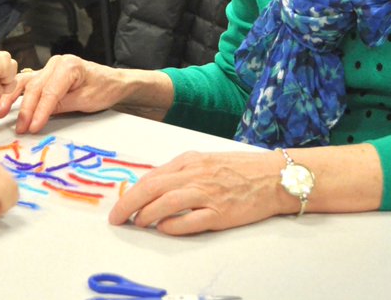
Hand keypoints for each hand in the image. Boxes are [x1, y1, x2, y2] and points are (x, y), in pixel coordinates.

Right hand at [0, 54, 125, 133]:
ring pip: (26, 83)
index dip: (40, 111)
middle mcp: (56, 63)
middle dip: (26, 110)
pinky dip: (16, 93)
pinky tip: (4, 102)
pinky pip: (28, 83)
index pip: (49, 92)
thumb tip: (39, 116)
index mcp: (69, 66)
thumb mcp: (86, 100)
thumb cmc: (104, 89)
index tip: (33, 128)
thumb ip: (62, 105)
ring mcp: (49, 67)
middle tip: (20, 129)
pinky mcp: (46, 74)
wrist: (114, 82)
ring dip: (12, 98)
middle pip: (35, 88)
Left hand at [109, 150, 288, 234]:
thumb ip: (181, 172)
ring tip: (139, 223)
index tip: (119, 204)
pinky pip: (189, 221)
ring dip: (146, 215)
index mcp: (189, 161)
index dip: (130, 192)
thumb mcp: (206, 161)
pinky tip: (164, 229)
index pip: (151, 176)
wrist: (274, 176)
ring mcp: (208, 193)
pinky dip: (172, 226)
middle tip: (117, 218)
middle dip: (129, 204)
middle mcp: (195, 175)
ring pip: (166, 203)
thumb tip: (153, 187)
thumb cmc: (240, 169)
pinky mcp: (220, 212)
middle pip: (152, 189)